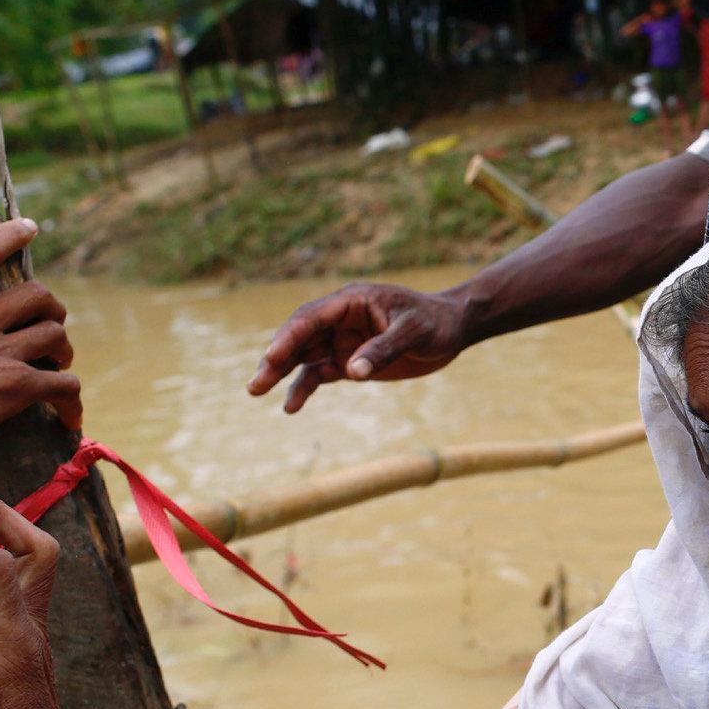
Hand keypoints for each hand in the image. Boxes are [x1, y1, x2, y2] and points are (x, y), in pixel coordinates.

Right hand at [0, 219, 80, 432]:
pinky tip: (68, 419)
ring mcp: (0, 353)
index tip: (31, 228)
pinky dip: (71, 401)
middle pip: (36, 295)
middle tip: (48, 330)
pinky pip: (62, 386)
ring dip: (63, 351)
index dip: (8, 237)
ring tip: (60, 369)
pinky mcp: (19, 386)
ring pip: (54, 334)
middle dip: (49, 310)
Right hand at [248, 281, 469, 412]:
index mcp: (351, 301)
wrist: (453, 329)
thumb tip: (352, 372)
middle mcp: (340, 320)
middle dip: (275, 358)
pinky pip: (319, 374)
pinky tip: (290, 406)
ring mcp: (342, 340)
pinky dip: (303, 388)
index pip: (311, 317)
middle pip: (299, 337)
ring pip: (303, 356)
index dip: (289, 337)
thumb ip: (383, 349)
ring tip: (257, 391)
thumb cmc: (435, 322)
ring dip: (281, 373)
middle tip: (255, 384)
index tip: (271, 358)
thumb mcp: (414, 332)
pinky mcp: (349, 361)